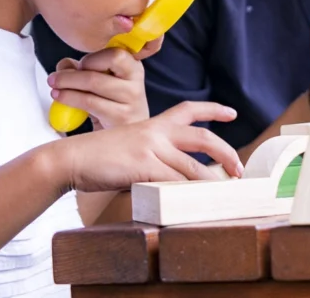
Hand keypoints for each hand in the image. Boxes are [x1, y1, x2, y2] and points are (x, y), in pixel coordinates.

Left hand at [47, 36, 163, 128]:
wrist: (127, 136)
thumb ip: (82, 69)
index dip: (92, 58)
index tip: (79, 66)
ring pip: (93, 83)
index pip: (115, 53)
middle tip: (54, 79)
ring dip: (67, 84)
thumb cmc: (113, 105)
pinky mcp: (121, 117)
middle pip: (100, 68)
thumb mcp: (101, 83)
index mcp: (133, 67)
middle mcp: (136, 81)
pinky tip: (61, 99)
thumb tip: (64, 65)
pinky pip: (90, 103)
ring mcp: (131, 100)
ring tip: (55, 89)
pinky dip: (71, 99)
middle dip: (72, 73)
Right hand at [60, 101, 242, 191]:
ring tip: (224, 193)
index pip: (189, 109)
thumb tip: (174, 174)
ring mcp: (150, 148)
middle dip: (226, 153)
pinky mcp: (143, 166)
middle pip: (203, 138)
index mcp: (153, 124)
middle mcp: (156, 132)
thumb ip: (153, 154)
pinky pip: (174, 181)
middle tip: (239, 168)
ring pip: (193, 167)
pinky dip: (188, 193)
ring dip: (212, 182)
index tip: (233, 113)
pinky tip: (196, 201)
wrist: (70, 159)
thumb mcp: (130, 146)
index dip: (213, 110)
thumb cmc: (98, 157)